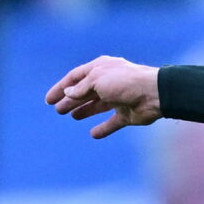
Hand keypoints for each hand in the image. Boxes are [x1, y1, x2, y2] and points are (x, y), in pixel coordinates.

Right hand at [47, 55, 162, 137]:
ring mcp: (119, 98)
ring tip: (70, 115)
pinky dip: (104, 128)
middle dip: (70, 100)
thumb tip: (68, 93)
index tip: (48, 100)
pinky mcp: (128, 114)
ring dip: (83, 110)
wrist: (154, 94)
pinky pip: (113, 122)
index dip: (61, 88)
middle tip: (57, 110)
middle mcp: (109, 82)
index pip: (76, 77)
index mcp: (101, 68)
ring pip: (97, 105)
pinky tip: (93, 134)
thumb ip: (81, 88)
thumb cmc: (125, 82)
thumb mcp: (97, 80)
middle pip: (85, 92)